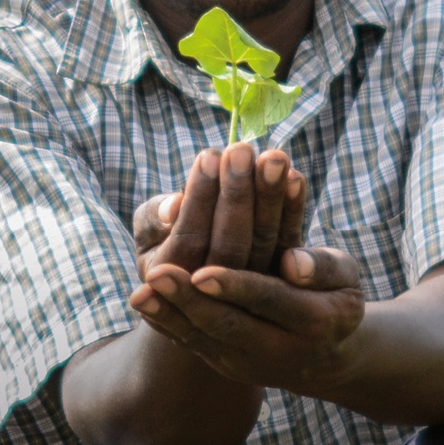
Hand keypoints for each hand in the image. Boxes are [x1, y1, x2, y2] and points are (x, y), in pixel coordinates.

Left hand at [129, 246, 365, 394]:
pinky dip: (166, 326)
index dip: (237, 287)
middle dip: (190, 302)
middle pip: (229, 326)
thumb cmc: (334, 297)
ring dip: (169, 315)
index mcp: (315, 321)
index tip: (204, 271)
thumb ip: (324, 266)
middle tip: (157, 274)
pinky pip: (193, 346)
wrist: (325, 356)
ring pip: (204, 339)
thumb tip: (292, 262)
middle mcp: (279, 349)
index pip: (270, 301)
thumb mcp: (346, 277)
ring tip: (139, 292)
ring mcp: (248, 363)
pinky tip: (142, 303)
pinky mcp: (225, 364)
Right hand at [130, 142, 307, 277]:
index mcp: (174, 282)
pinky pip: (288, 244)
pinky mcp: (281, 279)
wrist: (199, 284)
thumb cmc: (163, 240)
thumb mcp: (148, 232)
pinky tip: (296, 177)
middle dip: (236, 194)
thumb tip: (174, 207)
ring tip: (273, 157)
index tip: (209, 155)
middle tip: (241, 150)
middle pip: (229, 244)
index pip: (189, 237)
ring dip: (270, 197)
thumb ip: (153, 219)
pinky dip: (293, 210)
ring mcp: (251, 289)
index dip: (200, 197)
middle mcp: (213, 293)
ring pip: (263, 242)